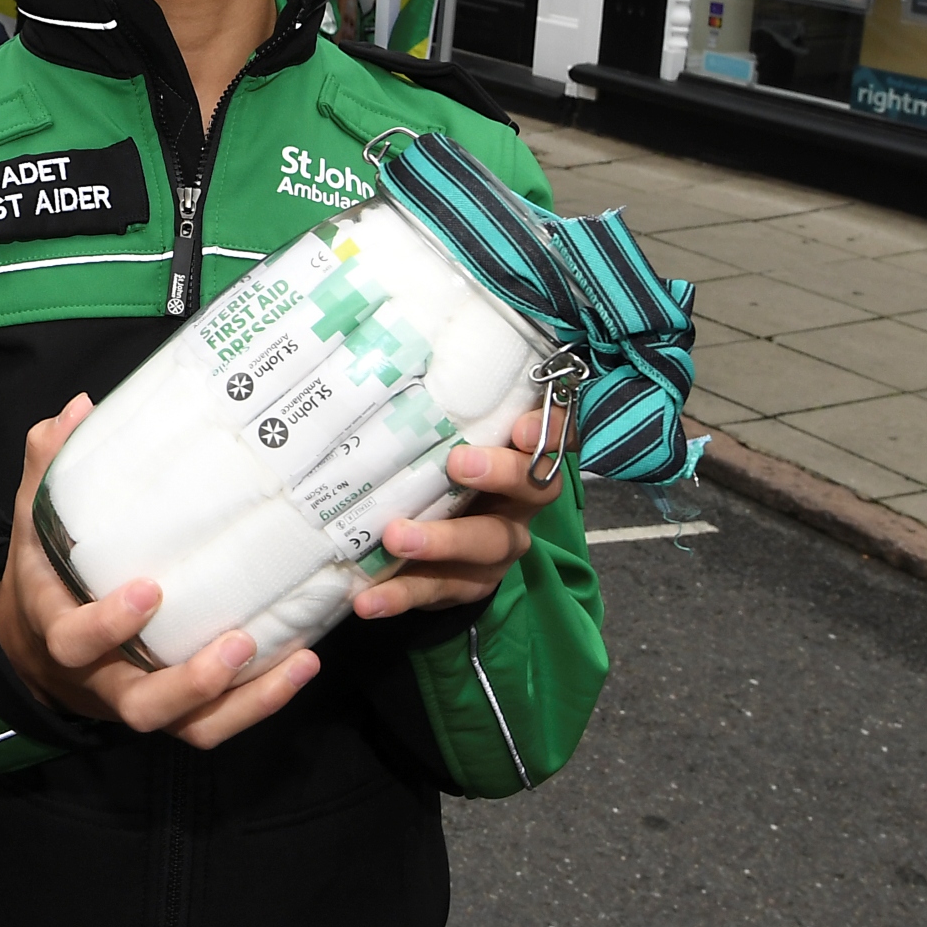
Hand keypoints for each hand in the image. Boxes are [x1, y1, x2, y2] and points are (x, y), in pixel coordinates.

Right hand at [0, 397, 324, 750]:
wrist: (36, 648)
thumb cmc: (47, 573)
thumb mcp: (35, 521)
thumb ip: (52, 465)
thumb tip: (80, 407)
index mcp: (60, 627)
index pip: (74, 641)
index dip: (108, 626)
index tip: (148, 591)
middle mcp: (101, 676)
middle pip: (141, 704)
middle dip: (190, 681)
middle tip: (238, 640)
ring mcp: (139, 697)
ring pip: (187, 726)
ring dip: (241, 701)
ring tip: (290, 658)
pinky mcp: (173, 709)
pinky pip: (213, 726)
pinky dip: (259, 705)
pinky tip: (300, 666)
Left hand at [348, 403, 566, 620]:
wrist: (446, 541)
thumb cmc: (441, 460)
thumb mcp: (448, 425)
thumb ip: (440, 394)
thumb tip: (393, 327)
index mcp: (526, 456)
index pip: (558, 436)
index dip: (552, 431)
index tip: (524, 429)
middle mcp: (521, 502)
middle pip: (531, 490)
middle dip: (497, 476)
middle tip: (458, 464)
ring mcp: (498, 548)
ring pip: (485, 547)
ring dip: (441, 543)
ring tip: (397, 538)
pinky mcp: (467, 584)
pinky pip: (440, 592)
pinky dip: (402, 595)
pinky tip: (369, 599)